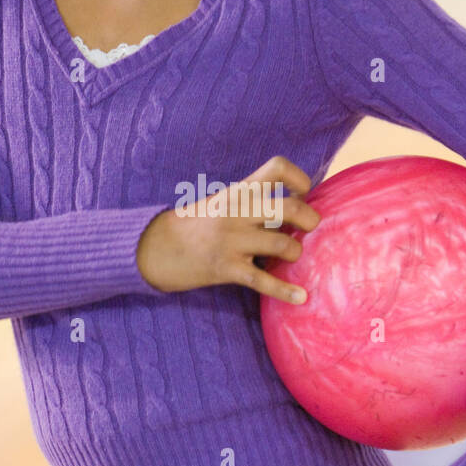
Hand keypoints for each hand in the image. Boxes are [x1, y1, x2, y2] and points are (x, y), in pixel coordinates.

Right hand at [136, 154, 320, 301]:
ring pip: (283, 245)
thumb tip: (297, 204)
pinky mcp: (227, 268)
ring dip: (295, 253)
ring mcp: (231, 241)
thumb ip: (254, 200)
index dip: (299, 178)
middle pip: (290, 208)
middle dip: (310, 219)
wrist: (155, 248)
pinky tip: (301, 297)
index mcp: (238, 191)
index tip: (302, 192)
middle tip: (310, 227)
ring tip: (290, 256)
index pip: (277, 168)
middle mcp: (236, 212)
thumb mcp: (222, 201)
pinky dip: (286, 291)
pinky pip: (263, 281)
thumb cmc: (197, 224)